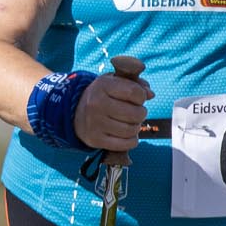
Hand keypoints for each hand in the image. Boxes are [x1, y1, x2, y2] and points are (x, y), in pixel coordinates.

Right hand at [28, 56, 149, 152]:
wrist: (75, 111)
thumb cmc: (102, 95)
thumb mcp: (114, 82)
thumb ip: (135, 84)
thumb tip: (150, 94)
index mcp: (103, 86)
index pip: (135, 93)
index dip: (142, 96)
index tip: (137, 98)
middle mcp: (97, 104)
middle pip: (136, 113)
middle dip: (140, 113)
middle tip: (134, 112)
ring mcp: (95, 123)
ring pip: (132, 130)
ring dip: (136, 127)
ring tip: (130, 123)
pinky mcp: (95, 140)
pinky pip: (125, 144)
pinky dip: (131, 140)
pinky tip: (127, 134)